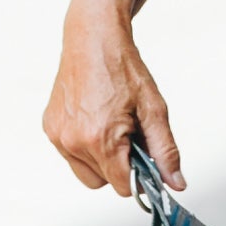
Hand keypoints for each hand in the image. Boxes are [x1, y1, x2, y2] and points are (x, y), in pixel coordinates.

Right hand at [43, 5, 182, 197]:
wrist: (93, 40)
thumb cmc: (122, 69)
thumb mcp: (154, 111)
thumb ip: (165, 151)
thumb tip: (176, 184)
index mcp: (100, 138)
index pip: (123, 186)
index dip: (140, 177)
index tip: (147, 160)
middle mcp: (73, 141)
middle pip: (104, 183)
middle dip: (121, 168)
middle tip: (130, 138)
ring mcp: (58, 136)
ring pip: (86, 172)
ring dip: (102, 161)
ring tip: (112, 129)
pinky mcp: (49, 128)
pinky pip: (71, 155)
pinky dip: (86, 148)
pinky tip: (96, 122)